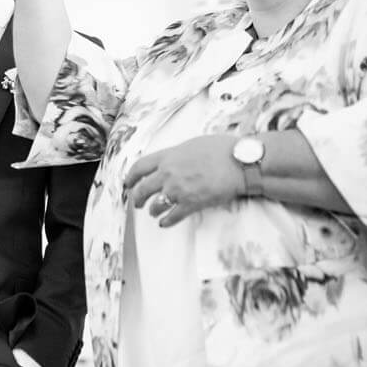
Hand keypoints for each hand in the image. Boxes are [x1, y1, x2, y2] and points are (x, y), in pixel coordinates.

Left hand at [125, 134, 243, 226]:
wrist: (239, 163)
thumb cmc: (221, 149)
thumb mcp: (192, 144)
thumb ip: (177, 154)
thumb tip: (171, 160)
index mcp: (168, 156)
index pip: (139, 167)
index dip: (130, 177)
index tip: (128, 183)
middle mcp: (168, 173)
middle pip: (142, 189)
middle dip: (137, 198)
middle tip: (137, 202)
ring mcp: (178, 190)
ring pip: (155, 205)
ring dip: (152, 211)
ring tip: (153, 213)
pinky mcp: (191, 204)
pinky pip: (172, 217)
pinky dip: (166, 221)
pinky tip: (164, 223)